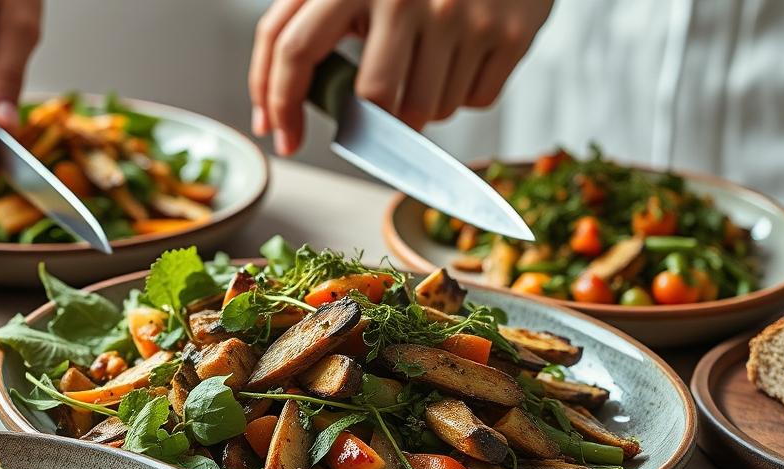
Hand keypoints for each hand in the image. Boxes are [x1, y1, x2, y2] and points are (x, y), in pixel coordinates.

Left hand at [248, 0, 551, 155]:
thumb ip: (309, 23)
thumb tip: (275, 115)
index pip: (294, 48)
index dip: (280, 102)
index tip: (283, 138)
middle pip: (373, 101)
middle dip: (370, 128)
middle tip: (374, 124)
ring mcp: (460, 14)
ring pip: (427, 111)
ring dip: (420, 112)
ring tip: (428, 69)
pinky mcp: (508, 33)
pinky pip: (473, 101)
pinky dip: (463, 94)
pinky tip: (464, 57)